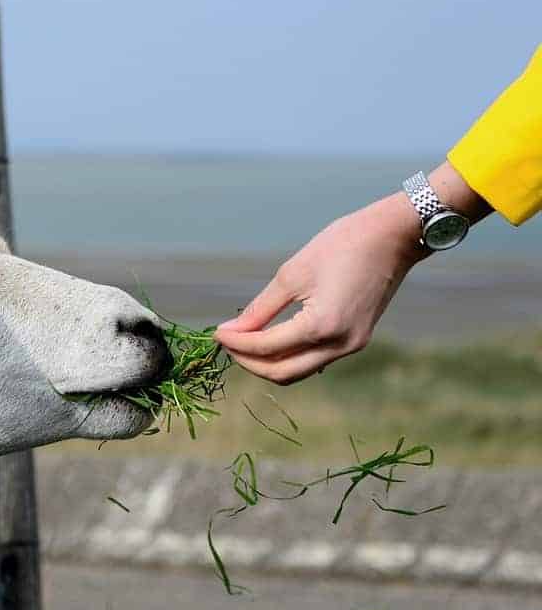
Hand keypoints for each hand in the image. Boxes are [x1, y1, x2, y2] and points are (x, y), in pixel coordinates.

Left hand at [214, 192, 424, 383]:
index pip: (266, 349)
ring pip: (298, 371)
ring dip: (267, 362)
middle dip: (248, 362)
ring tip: (244, 341)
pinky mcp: (356, 340)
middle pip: (282, 373)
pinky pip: (314, 360)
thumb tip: (232, 331)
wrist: (393, 236)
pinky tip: (271, 339)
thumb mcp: (292, 274)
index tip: (216, 333)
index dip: (236, 344)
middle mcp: (340, 345)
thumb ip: (260, 309)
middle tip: (227, 342)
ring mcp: (352, 346)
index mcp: (323, 326)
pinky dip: (289, 356)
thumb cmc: (342, 245)